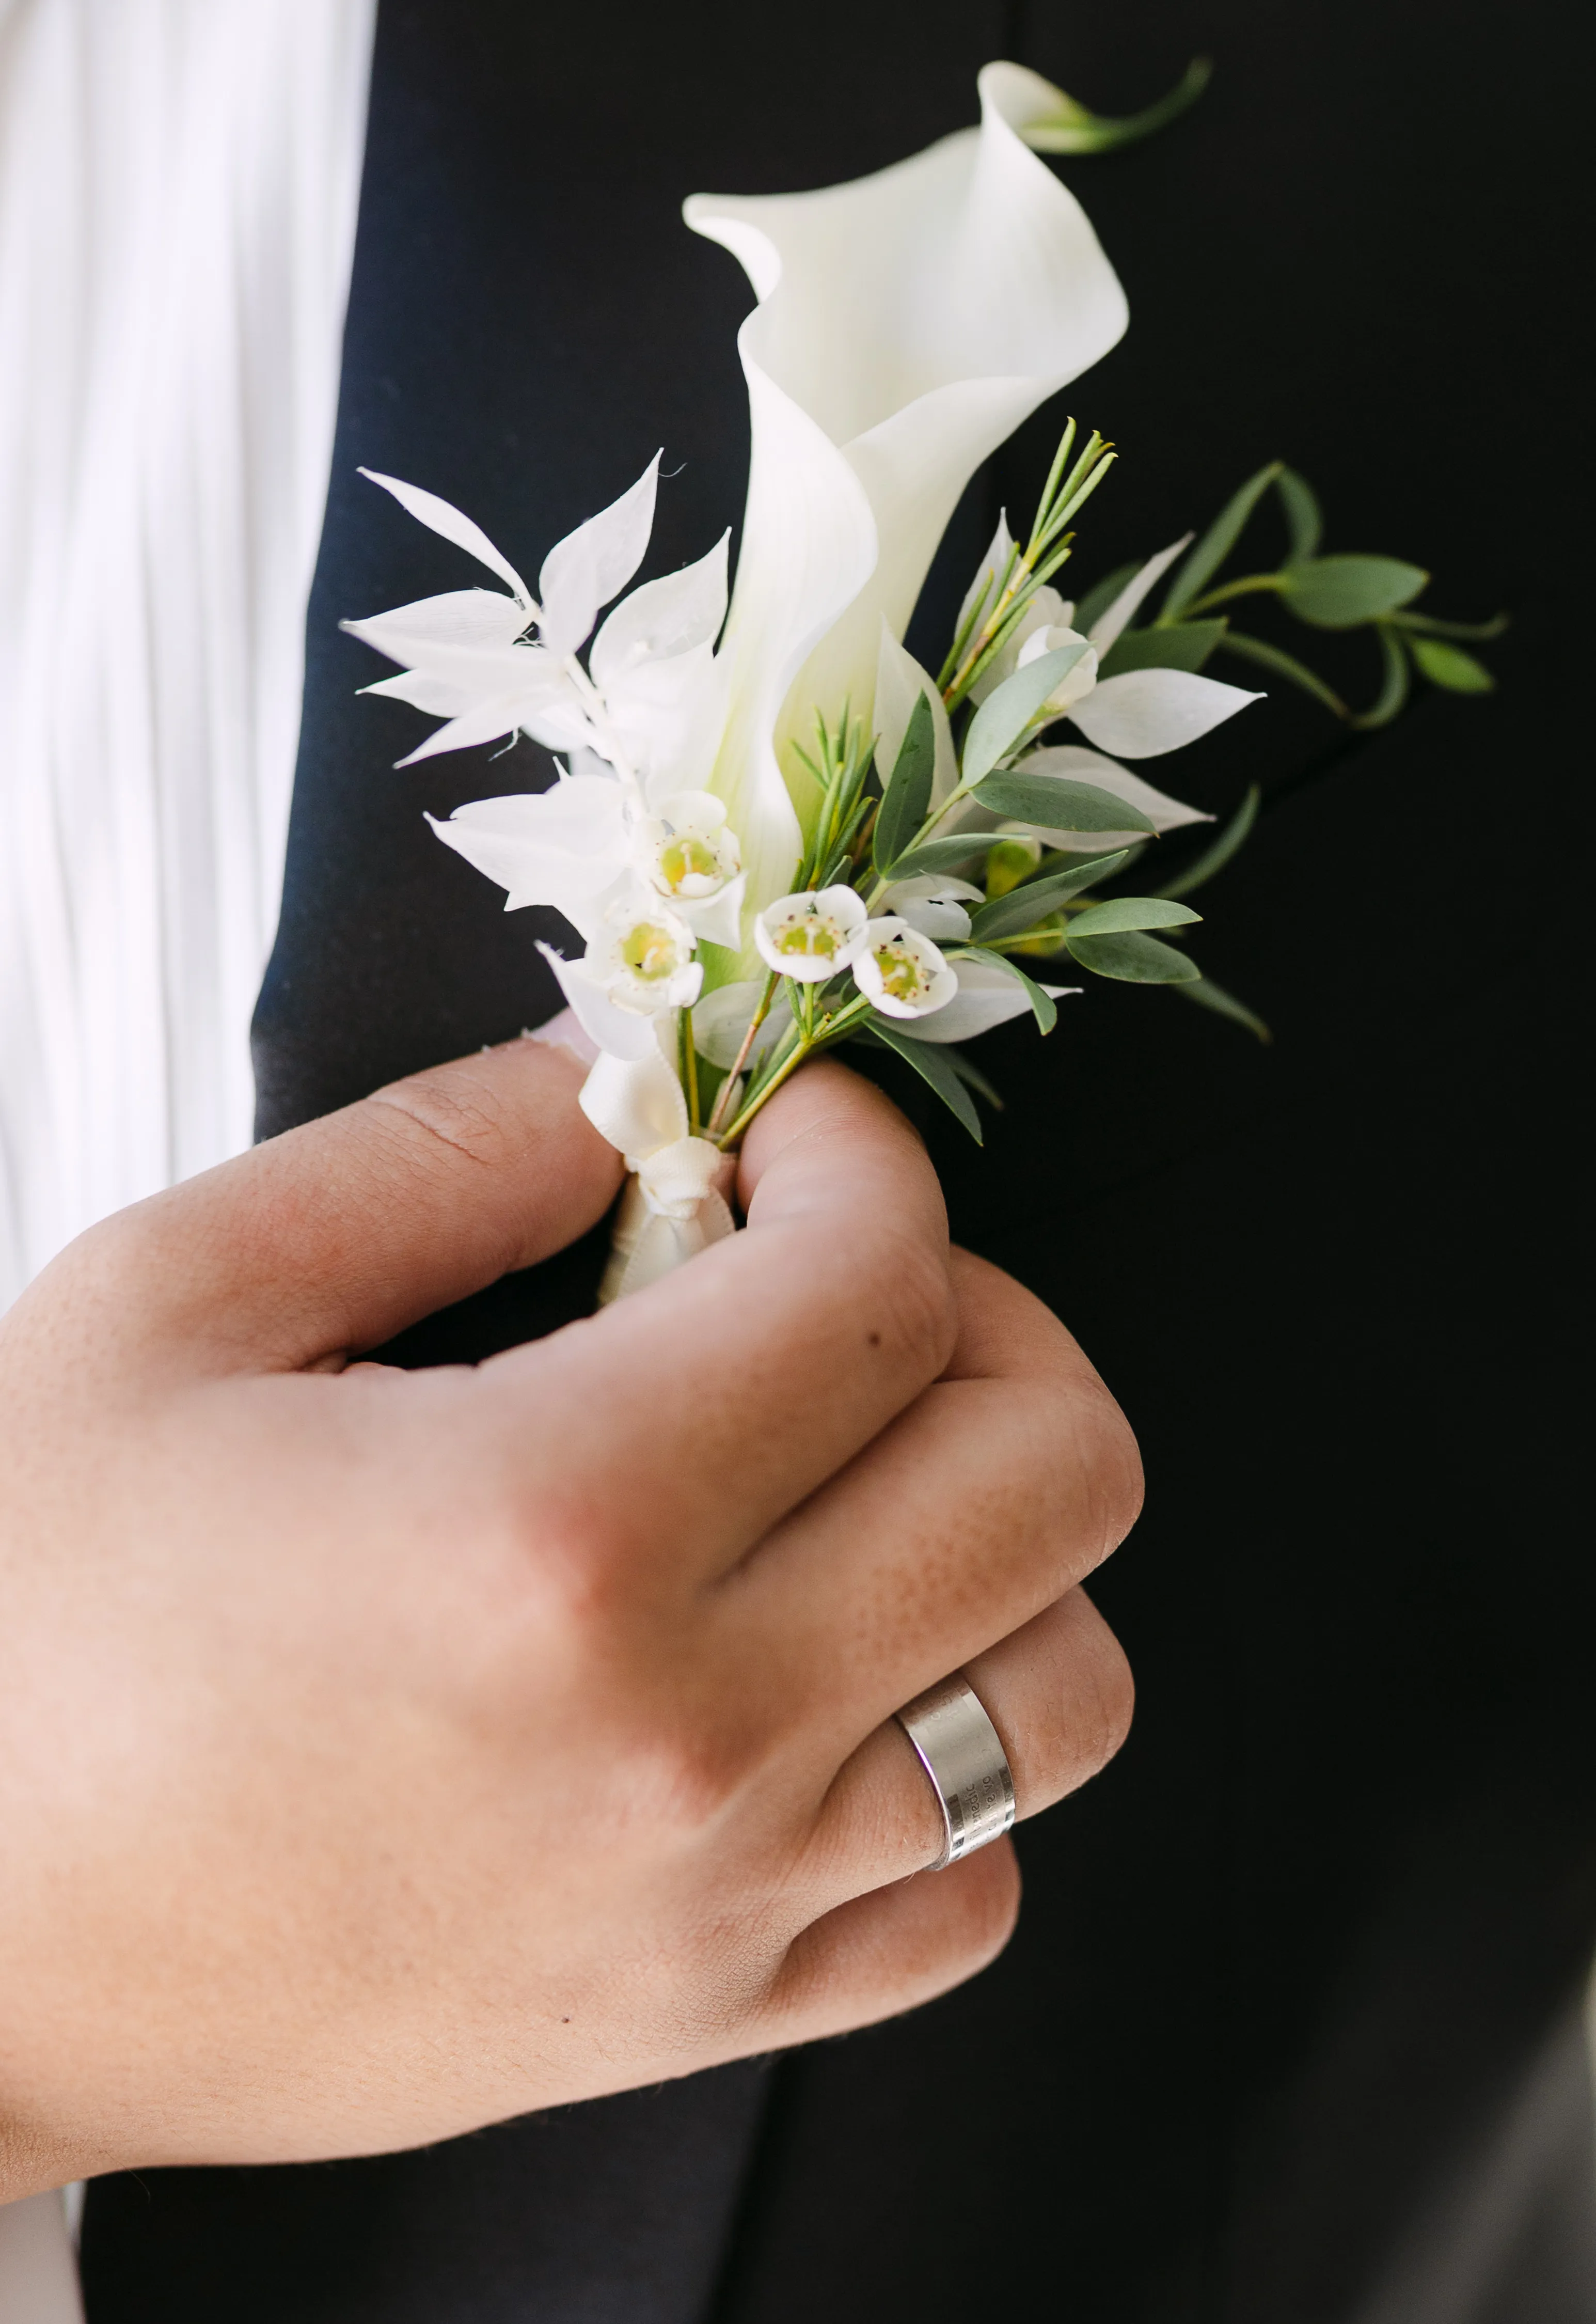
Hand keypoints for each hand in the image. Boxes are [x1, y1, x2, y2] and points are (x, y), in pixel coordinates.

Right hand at [0, 1043, 1137, 2195]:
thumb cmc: (27, 1634)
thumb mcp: (172, 1308)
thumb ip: (439, 1155)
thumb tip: (632, 1086)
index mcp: (555, 1525)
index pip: (883, 1283)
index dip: (858, 1156)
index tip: (781, 1140)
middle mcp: (688, 1732)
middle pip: (1056, 1471)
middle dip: (982, 1321)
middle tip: (833, 1291)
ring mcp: (721, 1901)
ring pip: (1065, 1685)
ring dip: (996, 1542)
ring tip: (845, 1489)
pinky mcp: (702, 2014)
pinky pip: (975, 1893)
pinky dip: (948, 1762)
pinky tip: (818, 1684)